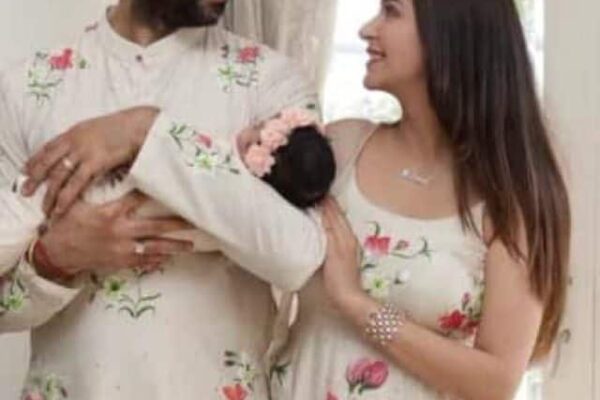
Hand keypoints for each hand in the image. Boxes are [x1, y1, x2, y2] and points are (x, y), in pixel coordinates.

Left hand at [22, 106, 159, 215]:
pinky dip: (66, 197)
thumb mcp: (99, 130)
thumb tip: (83, 152)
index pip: (47, 147)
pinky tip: (61, 208)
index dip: (34, 160)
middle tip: (25, 191)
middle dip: (34, 178)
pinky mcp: (95, 163)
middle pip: (47, 162)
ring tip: (44, 208)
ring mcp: (84, 152)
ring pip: (59, 175)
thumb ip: (87, 140)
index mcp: (74, 132)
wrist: (140, 125)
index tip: (25, 171)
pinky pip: (76, 183)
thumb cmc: (125, 128)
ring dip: (50, 193)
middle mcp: (74, 141)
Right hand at [35, 192, 193, 277]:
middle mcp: (120, 232)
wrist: (56, 253)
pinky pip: (143, 261)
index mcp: (110, 214)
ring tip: (191, 246)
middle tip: (194, 222)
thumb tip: (111, 173)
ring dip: (173, 246)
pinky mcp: (120, 262)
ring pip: (154, 247)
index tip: (172, 188)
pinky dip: (157, 259)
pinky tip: (170, 257)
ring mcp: (122, 249)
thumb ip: (98, 192)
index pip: (136, 199)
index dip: (154, 193)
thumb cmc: (68, 225)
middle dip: (175, 224)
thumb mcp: (80, 204)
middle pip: (154, 227)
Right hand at [320, 197, 363, 309]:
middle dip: (328, 204)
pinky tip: (321, 225)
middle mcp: (347, 238)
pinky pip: (335, 232)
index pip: (335, 213)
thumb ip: (330, 232)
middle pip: (337, 216)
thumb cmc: (339, 279)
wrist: (347, 299)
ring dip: (328, 213)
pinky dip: (328, 224)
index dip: (327, 201)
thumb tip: (325, 211)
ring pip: (337, 223)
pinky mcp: (341, 254)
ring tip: (316, 203)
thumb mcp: (332, 252)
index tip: (317, 189)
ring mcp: (346, 246)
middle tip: (315, 192)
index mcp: (345, 236)